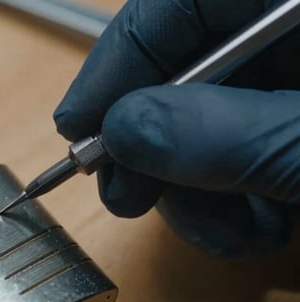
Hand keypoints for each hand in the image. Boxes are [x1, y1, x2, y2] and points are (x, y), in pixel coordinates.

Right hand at [54, 0, 299, 257]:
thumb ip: (223, 132)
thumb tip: (121, 130)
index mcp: (294, 6)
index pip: (180, 6)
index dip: (117, 61)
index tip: (75, 125)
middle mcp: (289, 44)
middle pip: (183, 73)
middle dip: (153, 146)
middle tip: (124, 195)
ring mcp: (291, 96)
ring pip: (202, 131)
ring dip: (199, 195)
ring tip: (233, 228)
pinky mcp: (291, 147)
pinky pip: (236, 167)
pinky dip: (235, 210)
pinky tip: (268, 228)